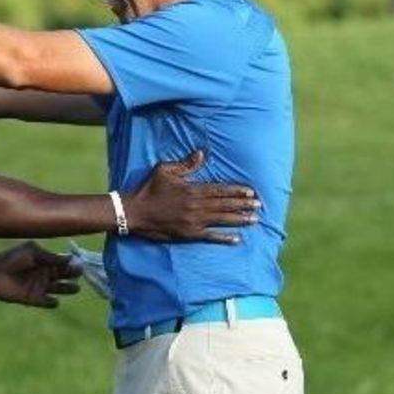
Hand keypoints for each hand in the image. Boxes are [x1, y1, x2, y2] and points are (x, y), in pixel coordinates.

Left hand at [0, 241, 80, 307]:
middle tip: (78, 273)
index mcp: (47, 260)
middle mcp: (46, 273)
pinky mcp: (35, 299)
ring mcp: (41, 286)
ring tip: (74, 287)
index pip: (65, 262)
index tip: (79, 263)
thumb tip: (70, 258)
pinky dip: (53, 303)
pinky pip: (49, 303)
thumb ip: (50, 257)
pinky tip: (52, 299)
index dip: (73, 263)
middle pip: (66, 275)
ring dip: (69, 289)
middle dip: (73, 275)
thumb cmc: (12, 258)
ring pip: (61, 289)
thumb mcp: (32, 253)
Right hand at [123, 151, 259, 243]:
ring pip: (221, 220)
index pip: (219, 190)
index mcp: (192, 190)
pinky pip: (210, 237)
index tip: (251, 192)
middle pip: (224, 205)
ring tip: (254, 220)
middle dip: (243, 205)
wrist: (134, 213)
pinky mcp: (188, 234)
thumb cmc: (149, 189)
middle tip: (259, 206)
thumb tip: (201, 154)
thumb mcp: (165, 170)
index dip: (236, 191)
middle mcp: (196, 206)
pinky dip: (223, 238)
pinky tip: (236, 239)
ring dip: (239, 220)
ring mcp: (193, 222)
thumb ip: (185, 164)